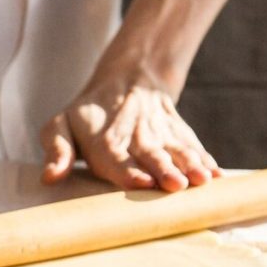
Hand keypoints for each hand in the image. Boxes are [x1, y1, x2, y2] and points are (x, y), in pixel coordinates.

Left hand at [40, 72, 220, 191]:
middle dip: (165, 170)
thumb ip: (56, 150)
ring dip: (190, 165)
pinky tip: (217, 177)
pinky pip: (193, 147)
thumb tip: (49, 177)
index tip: (141, 182)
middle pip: (151, 156)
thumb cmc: (85, 117)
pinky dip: (206, 160)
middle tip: (176, 185)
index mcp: (103, 141)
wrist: (126, 81)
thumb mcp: (60, 126)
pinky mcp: (179, 134)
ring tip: (203, 180)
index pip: (116, 157)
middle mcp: (135, 139)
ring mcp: (160, 136)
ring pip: (176, 150)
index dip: (128, 171)